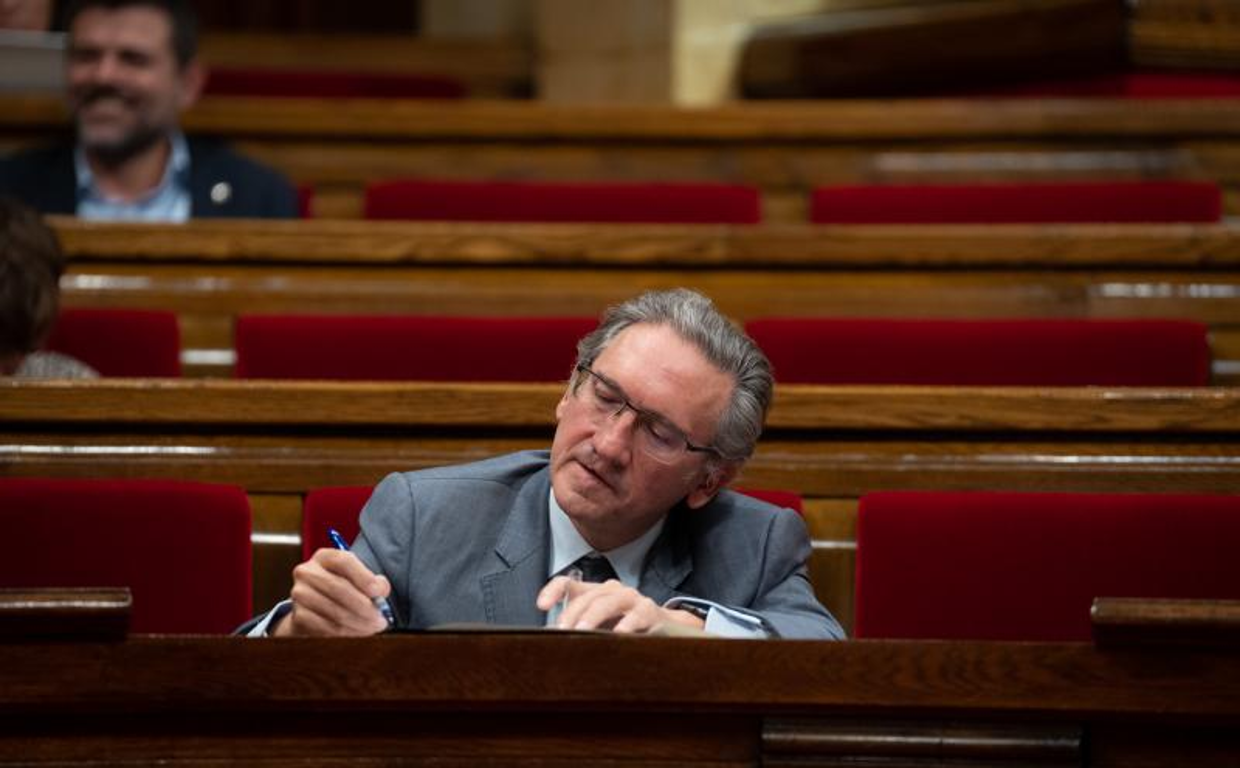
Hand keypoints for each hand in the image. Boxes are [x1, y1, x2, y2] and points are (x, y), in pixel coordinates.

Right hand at [272, 548, 391, 636]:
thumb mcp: (357, 578)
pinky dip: (347, 632)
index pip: (343, 561)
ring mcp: (300, 594)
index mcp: (324, 557)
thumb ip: (373, 582)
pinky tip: (359, 632)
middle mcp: (307, 572)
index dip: (363, 577)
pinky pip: (326, 627)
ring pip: (334, 611)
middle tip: (380, 618)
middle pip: (338, 588)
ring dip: (359, 623)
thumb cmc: (342, 589)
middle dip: (364, 606)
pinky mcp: (298, 615)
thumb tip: (381, 591)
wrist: (314, 607)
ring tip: (373, 627)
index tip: (379, 592)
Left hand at [536, 576, 704, 633]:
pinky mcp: (649, 611)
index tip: (542, 606)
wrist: (666, 628)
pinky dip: (626, 625)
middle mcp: (611, 590)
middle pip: (587, 596)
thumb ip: (577, 630)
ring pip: (607, 602)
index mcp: (595, 592)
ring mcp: (631, 598)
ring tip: (582, 632)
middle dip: (572, 614)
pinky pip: (636, 615)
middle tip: (561, 632)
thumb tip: (547, 640)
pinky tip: (618, 636)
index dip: (553, 591)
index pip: (568, 584)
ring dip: (593, 617)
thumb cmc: (626, 628)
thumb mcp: (599, 628)